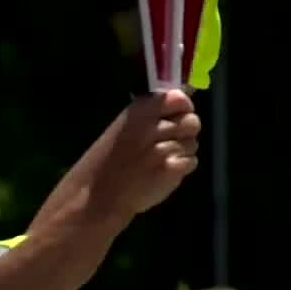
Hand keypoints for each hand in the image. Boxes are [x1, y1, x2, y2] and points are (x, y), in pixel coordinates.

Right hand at [90, 89, 201, 216]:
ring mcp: (161, 149)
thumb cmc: (109, 161)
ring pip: (193, 143)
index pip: (179, 99)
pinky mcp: (169, 170)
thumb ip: (153, 113)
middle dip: (185, 133)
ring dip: (182, 152)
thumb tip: (187, 94)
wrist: (97, 195)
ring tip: (161, 161)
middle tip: (167, 144)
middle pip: (192, 121)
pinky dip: (182, 168)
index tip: (175, 118)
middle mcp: (151, 127)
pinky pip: (191, 162)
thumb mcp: (124, 126)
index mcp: (139, 112)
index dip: (184, 109)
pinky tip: (163, 173)